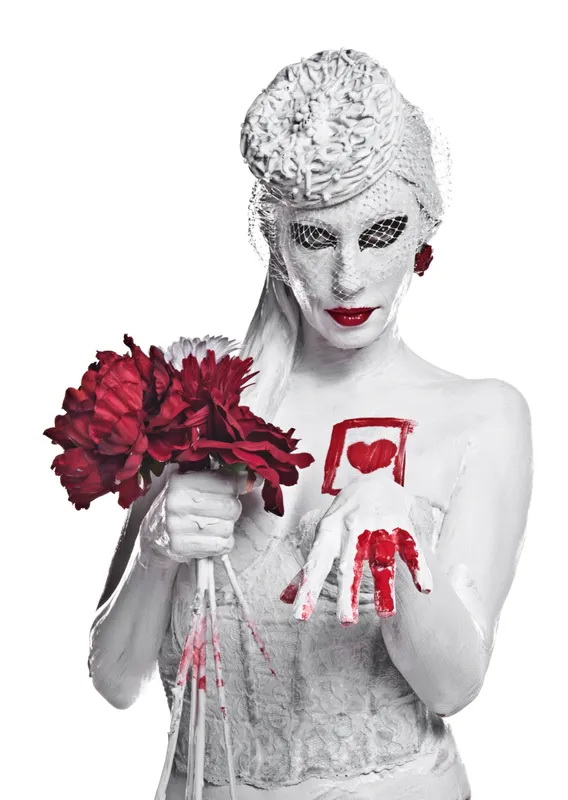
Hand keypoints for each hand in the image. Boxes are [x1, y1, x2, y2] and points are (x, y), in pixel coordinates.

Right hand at [139, 469, 244, 566]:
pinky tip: (213, 538)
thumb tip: (254, 479)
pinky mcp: (180, 547)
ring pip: (228, 528)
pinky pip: (221, 545)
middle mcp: (176, 503)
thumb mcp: (194, 484)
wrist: (154, 534)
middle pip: (230, 507)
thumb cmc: (182, 505)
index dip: (239, 485)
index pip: (225, 482)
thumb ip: (221, 478)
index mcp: (181, 482)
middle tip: (223, 510)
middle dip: (232, 509)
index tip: (245, 485)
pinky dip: (223, 543)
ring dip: (227, 528)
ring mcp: (177, 526)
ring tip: (214, 525)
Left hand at [280, 472, 432, 624]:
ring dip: (384, 587)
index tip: (300, 616)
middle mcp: (351, 528)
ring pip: (382, 560)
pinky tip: (423, 588)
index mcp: (328, 532)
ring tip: (386, 614)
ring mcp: (378, 526)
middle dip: (347, 592)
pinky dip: (418, 567)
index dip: (308, 589)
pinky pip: (411, 548)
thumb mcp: (323, 536)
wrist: (374, 481)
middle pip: (349, 564)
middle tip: (346, 622)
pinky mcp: (402, 525)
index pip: (316, 564)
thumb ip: (308, 569)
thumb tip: (283, 599)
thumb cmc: (344, 516)